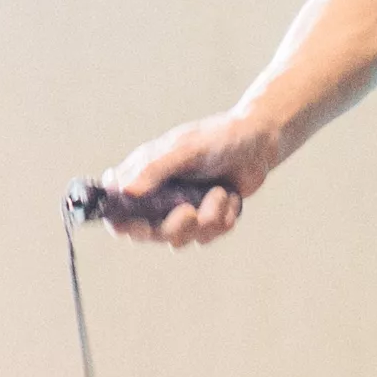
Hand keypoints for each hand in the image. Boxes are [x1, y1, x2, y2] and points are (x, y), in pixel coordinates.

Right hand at [95, 115, 279, 245]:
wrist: (259, 143)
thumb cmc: (218, 137)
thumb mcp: (185, 149)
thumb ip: (154, 170)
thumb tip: (125, 192)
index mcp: (143, 175)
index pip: (118, 208)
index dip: (121, 223)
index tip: (140, 226)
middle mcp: (158, 196)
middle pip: (149, 233)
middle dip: (174, 226)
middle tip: (190, 211)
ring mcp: (181, 209)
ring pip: (180, 239)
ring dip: (205, 219)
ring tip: (219, 192)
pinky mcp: (205, 219)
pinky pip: (207, 237)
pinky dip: (222, 218)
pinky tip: (230, 197)